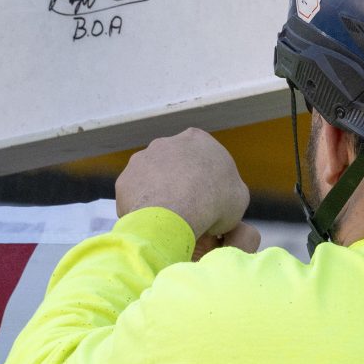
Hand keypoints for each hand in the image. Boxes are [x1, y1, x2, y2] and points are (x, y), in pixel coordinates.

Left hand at [117, 129, 252, 251]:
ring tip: (168, 220)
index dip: (205, 180)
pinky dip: (142, 209)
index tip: (207, 200)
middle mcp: (166, 142)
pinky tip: (152, 223)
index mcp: (197, 139)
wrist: (175, 214)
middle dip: (178, 184)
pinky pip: (135, 197)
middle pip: (174, 165)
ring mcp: (142, 159)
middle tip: (187, 210)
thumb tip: (221, 197)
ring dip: (158, 195)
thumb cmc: (214, 202)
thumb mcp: (238, 196)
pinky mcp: (125, 180)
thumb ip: (228, 189)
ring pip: (151, 179)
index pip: (202, 157)